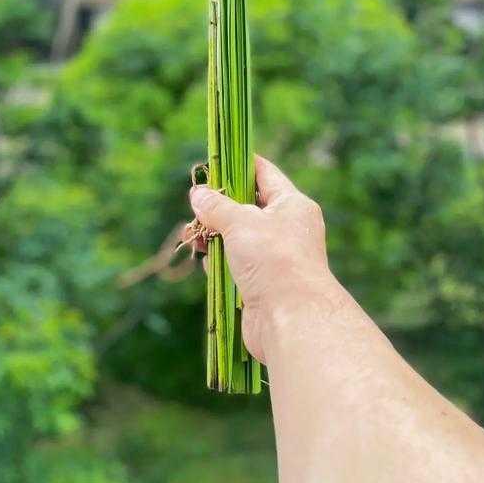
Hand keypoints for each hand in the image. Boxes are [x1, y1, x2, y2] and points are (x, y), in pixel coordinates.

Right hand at [189, 154, 333, 363]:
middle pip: (248, 207)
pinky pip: (237, 263)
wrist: (291, 318)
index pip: (264, 174)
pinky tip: (206, 261)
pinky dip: (221, 261)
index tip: (213, 164)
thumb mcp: (241, 222)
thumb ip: (217, 206)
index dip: (237, 166)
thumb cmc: (273, 260)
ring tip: (191, 236)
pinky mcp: (264, 283)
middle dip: (218, 207)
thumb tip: (198, 193)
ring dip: (214, 236)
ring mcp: (276, 257)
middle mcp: (288, 228)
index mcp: (292, 205)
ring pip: (239, 238)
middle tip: (195, 208)